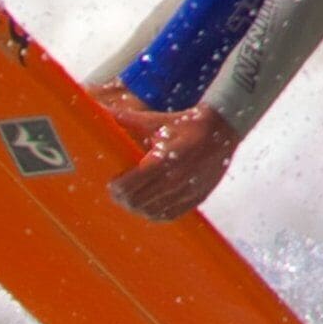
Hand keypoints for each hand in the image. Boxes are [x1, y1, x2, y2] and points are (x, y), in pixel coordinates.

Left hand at [108, 104, 239, 220]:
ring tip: (132, 198)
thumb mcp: (155, 121)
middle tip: (118, 191)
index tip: (112, 182)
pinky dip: (156, 213)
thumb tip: (100, 108)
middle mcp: (174, 180)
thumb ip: (126, 119)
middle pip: (136, 202)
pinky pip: (169, 215)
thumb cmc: (185, 124)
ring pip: (151, 212)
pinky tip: (150, 205)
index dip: (116, 187)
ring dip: (137, 207)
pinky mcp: (196, 198)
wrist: (222, 129)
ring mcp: (186, 191)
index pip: (129, 186)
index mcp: (162, 160)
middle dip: (122, 198)